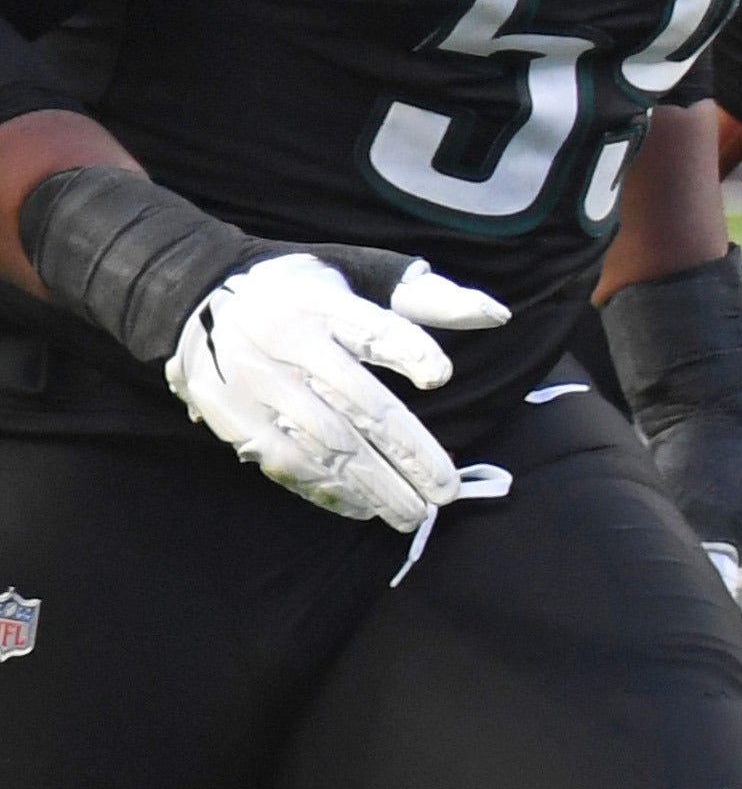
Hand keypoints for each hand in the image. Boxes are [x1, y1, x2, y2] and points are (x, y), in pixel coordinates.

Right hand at [170, 245, 508, 531]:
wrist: (197, 298)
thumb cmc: (303, 293)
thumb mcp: (359, 276)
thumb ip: (426, 299)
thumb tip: (497, 315)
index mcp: (320, 302)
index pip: (368, 327)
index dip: (405, 350)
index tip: (440, 376)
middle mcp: (286, 341)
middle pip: (355, 400)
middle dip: (406, 448)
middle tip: (445, 489)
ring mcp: (257, 382)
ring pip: (325, 441)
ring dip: (375, 482)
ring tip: (416, 512)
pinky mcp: (234, 416)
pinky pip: (287, 460)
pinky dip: (329, 489)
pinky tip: (366, 507)